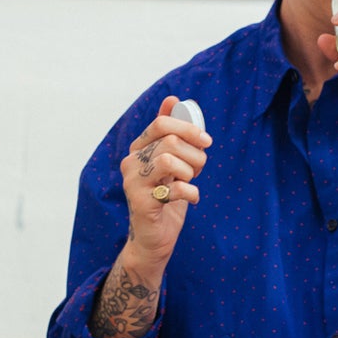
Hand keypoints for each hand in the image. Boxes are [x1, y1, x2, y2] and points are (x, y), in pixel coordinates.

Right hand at [120, 96, 211, 272]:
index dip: (189, 129)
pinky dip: (191, 193)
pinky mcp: (141, 203)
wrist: (153, 239)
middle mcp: (131, 163)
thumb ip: (171, 133)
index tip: (205, 141)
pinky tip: (190, 199)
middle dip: (195, 155)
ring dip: (191, 173)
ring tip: (191, 183)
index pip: (161, 124)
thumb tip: (173, 99)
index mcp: (138, 149)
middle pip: (171, 141)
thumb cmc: (165, 198)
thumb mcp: (171, 162)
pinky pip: (175, 188)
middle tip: (198, 170)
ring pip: (170, 160)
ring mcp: (133, 183)